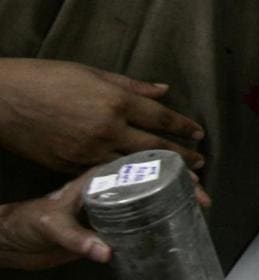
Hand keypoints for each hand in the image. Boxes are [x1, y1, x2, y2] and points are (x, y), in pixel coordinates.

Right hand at [0, 58, 204, 173]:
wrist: (1, 100)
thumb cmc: (45, 79)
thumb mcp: (90, 73)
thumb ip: (131, 85)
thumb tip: (163, 90)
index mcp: (114, 101)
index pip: (160, 117)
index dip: (182, 127)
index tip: (199, 135)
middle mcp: (108, 128)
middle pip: (155, 148)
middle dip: (183, 159)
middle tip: (201, 169)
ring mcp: (91, 151)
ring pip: (136, 169)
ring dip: (162, 179)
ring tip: (184, 186)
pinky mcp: (74, 167)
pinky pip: (110, 178)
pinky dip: (131, 184)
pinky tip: (146, 190)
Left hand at [0, 169, 210, 270]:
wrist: (15, 239)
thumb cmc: (30, 227)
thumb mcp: (52, 229)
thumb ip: (78, 240)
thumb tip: (108, 253)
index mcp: (95, 179)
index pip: (137, 168)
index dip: (166, 171)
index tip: (192, 180)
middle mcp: (107, 187)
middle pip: (149, 178)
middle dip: (179, 184)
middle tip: (204, 196)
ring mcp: (109, 203)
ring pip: (147, 191)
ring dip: (173, 194)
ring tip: (199, 201)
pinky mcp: (108, 220)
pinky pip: (139, 212)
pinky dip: (159, 212)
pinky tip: (176, 217)